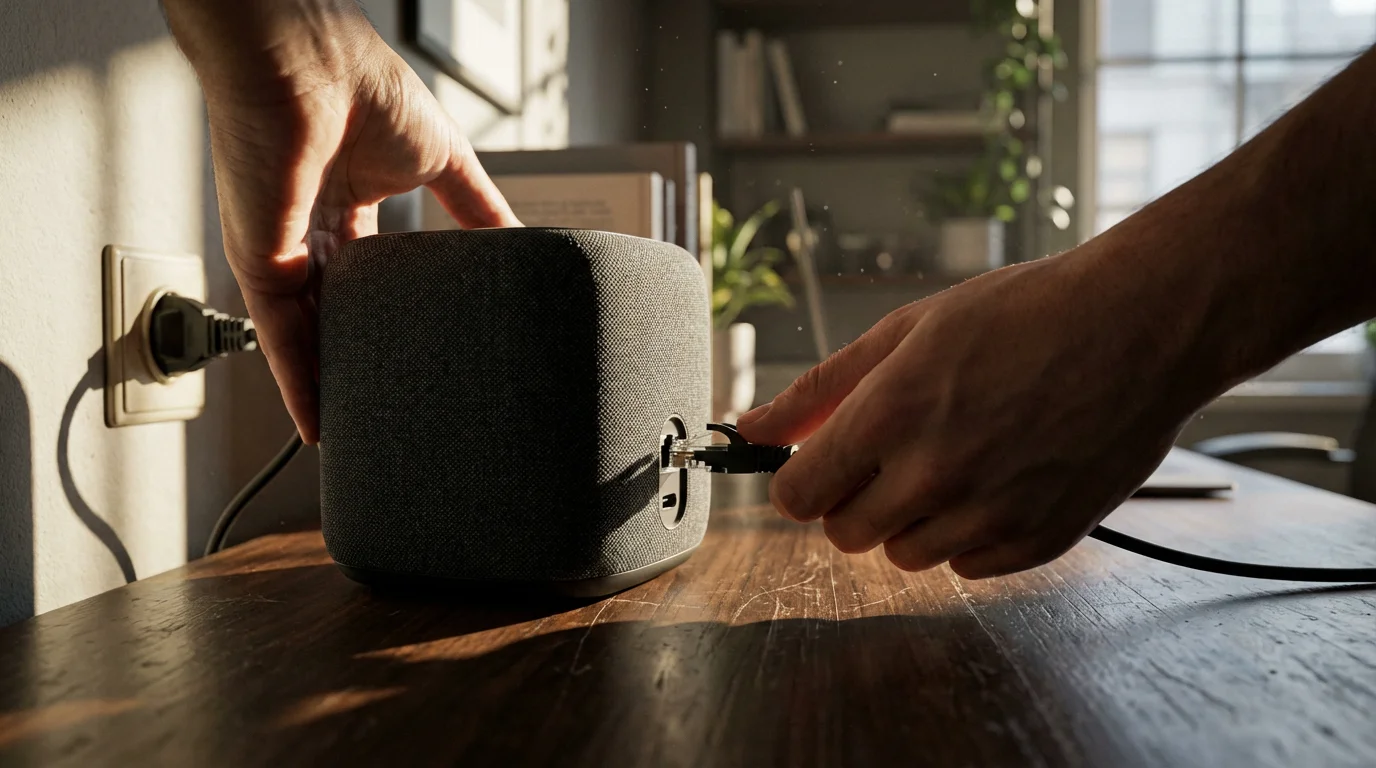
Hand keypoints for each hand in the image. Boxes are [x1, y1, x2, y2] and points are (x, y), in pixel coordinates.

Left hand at [165, 0, 518, 442]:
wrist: (312, 66)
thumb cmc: (367, 89)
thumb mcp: (447, 159)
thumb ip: (478, 207)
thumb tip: (523, 244)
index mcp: (348, 202)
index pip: (367, 276)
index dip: (387, 314)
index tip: (414, 353)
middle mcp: (309, 231)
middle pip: (332, 313)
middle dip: (353, 358)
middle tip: (383, 408)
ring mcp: (282, 251)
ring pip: (304, 336)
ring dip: (325, 385)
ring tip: (353, 433)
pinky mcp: (261, 264)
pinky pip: (278, 337)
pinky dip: (296, 383)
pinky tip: (317, 421)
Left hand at [736, 245, 1212, 578]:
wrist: (1139, 326)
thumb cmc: (1023, 314)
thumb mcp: (907, 331)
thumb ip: (820, 389)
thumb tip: (749, 427)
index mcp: (891, 416)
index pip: (797, 496)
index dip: (801, 478)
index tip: (819, 463)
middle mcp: (934, 475)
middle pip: (844, 534)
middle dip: (853, 497)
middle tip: (894, 451)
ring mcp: (990, 514)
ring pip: (904, 556)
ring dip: (911, 518)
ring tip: (956, 457)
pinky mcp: (1039, 540)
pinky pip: (967, 568)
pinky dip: (970, 535)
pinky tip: (997, 479)